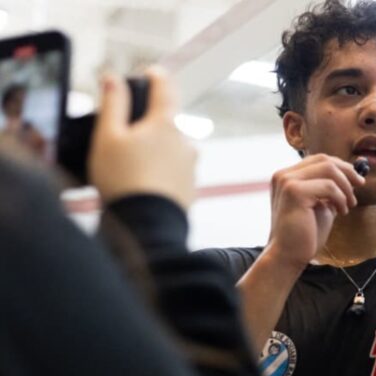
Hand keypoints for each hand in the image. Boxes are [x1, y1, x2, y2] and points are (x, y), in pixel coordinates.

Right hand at [89, 67, 195, 209]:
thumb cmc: (123, 180)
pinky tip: (142, 184)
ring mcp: (191, 165)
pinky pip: (173, 171)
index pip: (165, 88)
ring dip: (155, 150)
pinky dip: (159, 172)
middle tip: (125, 136)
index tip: (152, 72)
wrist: (147, 226)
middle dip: (149, 123)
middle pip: (167, 122)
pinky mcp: (190, 186)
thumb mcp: (107, 137)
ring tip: (130, 167)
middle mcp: (185, 141)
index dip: (157, 76)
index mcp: (166, 124)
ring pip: (171, 148)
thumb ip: (113, 104)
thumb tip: (114, 79)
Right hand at [266, 154, 364, 270]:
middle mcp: (283, 175)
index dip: (341, 166)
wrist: (288, 255)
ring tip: (349, 205)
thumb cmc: (305, 234)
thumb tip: (353, 173)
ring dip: (345, 187)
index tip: (356, 179)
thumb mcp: (321, 204)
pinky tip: (341, 212)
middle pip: (324, 159)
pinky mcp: (294, 192)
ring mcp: (287, 181)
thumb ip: (330, 189)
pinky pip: (328, 186)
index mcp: (287, 176)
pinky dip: (340, 198)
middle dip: (347, 171)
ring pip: (328, 169)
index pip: (318, 159)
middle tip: (360, 185)